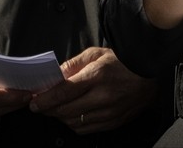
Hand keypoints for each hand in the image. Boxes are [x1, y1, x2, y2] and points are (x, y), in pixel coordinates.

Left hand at [29, 46, 156, 134]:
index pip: (64, 92)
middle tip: (41, 105)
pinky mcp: (114, 122)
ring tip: (57, 109)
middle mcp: (103, 96)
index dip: (45, 100)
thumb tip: (54, 77)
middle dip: (49, 110)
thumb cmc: (122, 60)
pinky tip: (73, 115)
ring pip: (75, 123)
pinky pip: (87, 129)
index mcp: (97, 76)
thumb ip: (72, 64)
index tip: (34, 102)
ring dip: (61, 118)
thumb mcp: (95, 54)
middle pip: (66, 111)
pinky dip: (75, 124)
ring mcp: (110, 112)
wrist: (149, 72)